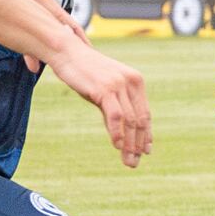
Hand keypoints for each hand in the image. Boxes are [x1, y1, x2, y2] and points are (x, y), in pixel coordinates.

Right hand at [64, 50, 153, 166]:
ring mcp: (119, 85)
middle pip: (140, 119)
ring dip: (129, 143)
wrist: (68, 53)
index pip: (144, 113)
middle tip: (134, 163)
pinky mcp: (105, 89)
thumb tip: (121, 136)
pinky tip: (117, 146)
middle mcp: (131, 82)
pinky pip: (116, 116)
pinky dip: (118, 133)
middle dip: (138, 144)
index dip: (146, 134)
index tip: (146, 151)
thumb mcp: (104, 92)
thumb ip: (115, 110)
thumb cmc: (85, 73)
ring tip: (128, 160)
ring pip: (130, 120)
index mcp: (136, 81)